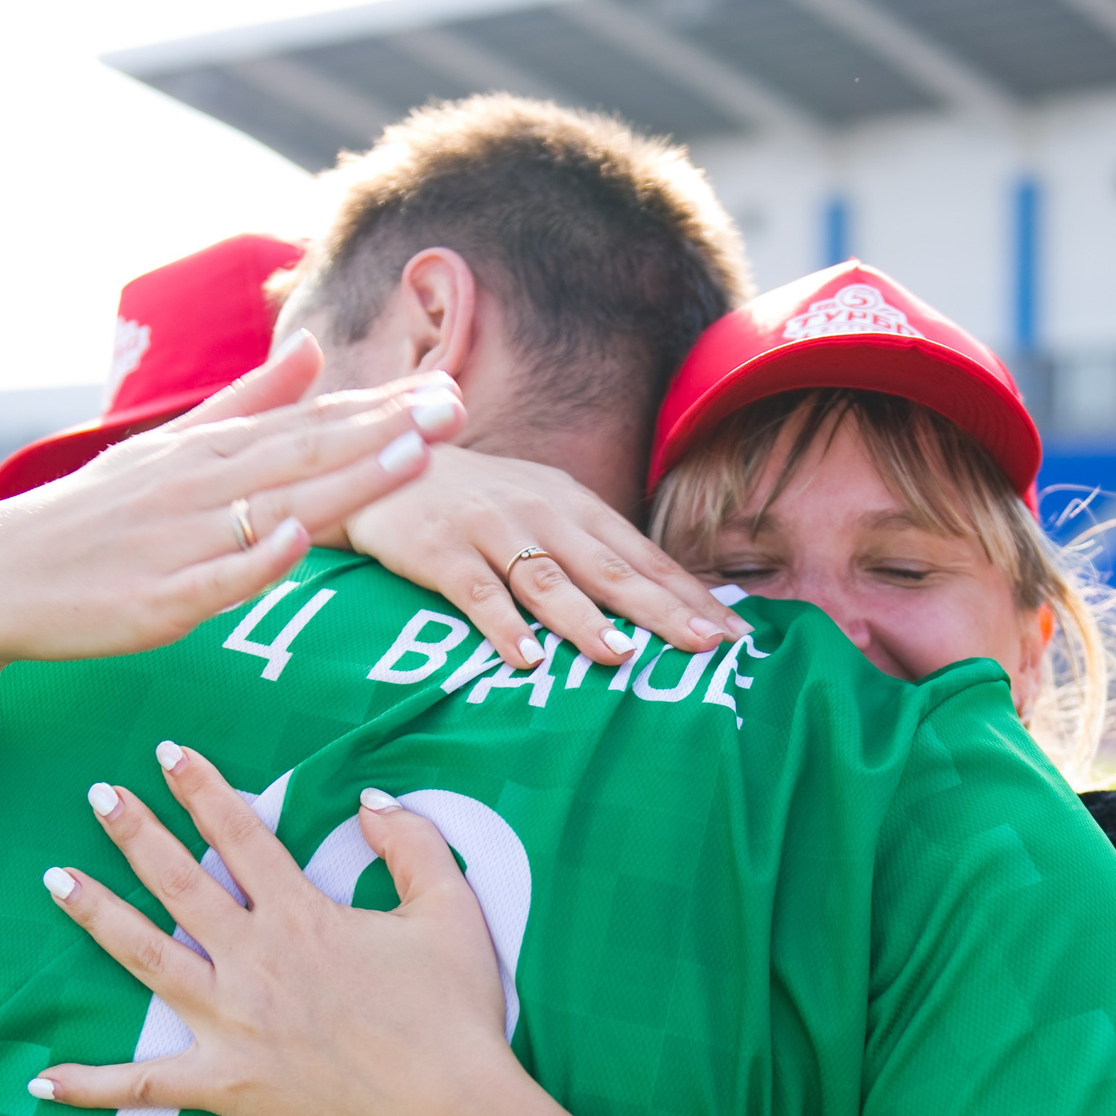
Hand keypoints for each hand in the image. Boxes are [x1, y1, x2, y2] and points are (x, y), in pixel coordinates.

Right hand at [0, 331, 467, 669]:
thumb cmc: (97, 514)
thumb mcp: (169, 448)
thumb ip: (249, 402)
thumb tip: (315, 349)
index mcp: (208, 450)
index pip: (309, 424)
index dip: (380, 407)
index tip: (444, 387)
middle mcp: (199, 485)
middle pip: (307, 454)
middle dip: (386, 431)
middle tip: (455, 408)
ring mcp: (179, 541)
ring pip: (274, 507)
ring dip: (345, 481)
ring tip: (411, 455)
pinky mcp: (156, 600)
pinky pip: (214, 578)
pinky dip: (255, 558)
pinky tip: (299, 539)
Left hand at [30, 744, 518, 1115]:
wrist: (446, 1114)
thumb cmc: (454, 1015)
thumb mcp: (451, 912)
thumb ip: (413, 845)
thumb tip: (373, 799)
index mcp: (303, 917)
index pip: (241, 834)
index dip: (203, 788)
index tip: (169, 752)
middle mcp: (254, 961)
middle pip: (178, 883)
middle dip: (134, 831)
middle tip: (98, 794)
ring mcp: (231, 1024)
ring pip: (146, 958)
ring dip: (96, 915)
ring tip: (56, 879)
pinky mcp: (224, 1085)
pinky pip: (144, 1085)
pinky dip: (91, 1085)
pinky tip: (40, 1078)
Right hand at [340, 447, 747, 671]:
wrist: (380, 456)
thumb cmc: (474, 499)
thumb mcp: (540, 510)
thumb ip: (588, 549)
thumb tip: (654, 601)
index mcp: (575, 505)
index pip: (643, 556)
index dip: (689, 595)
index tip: (734, 633)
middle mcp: (542, 512)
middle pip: (611, 569)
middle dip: (663, 610)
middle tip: (707, 647)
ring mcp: (491, 527)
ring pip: (549, 580)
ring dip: (586, 620)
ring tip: (622, 656)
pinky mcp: (440, 547)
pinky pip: (476, 591)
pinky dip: (502, 624)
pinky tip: (526, 659)